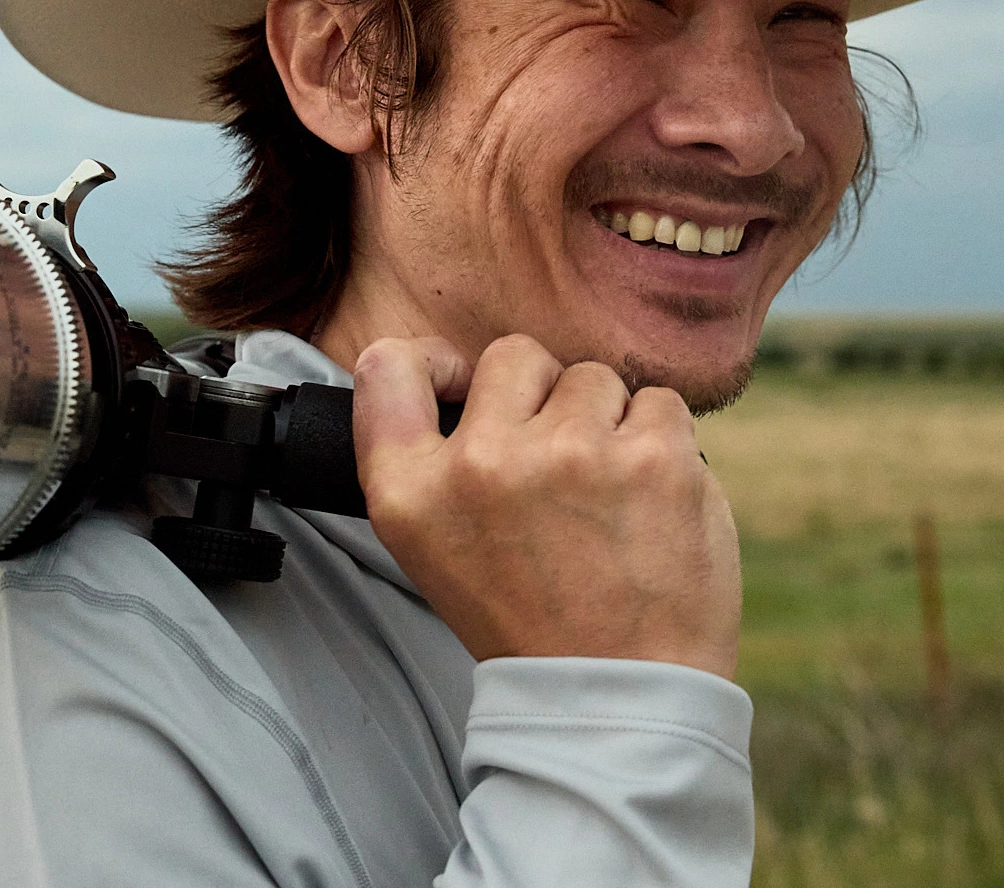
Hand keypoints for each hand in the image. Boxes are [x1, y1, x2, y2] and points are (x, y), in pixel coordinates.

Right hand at [351, 334, 740, 679]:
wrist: (618, 692)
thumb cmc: (523, 611)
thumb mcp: (425, 542)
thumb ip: (413, 447)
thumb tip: (445, 360)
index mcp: (413, 488)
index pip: (388, 366)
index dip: (431, 363)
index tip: (461, 388)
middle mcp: (484, 461)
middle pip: (513, 356)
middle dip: (538, 398)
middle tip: (553, 470)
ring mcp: (573, 452)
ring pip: (591, 378)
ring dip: (602, 423)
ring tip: (603, 496)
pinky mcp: (655, 457)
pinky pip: (658, 401)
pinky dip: (659, 442)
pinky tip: (648, 499)